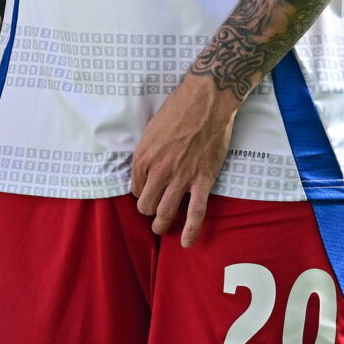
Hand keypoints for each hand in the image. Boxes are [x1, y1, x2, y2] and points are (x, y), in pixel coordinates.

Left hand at [130, 74, 240, 245]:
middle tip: (154, 209)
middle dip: (149, 210)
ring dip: (162, 224)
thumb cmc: (178, 109)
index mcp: (143, 157)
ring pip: (165, 213)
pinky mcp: (202, 180)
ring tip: (161, 227)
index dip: (142, 191)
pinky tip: (187, 243)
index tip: (149, 189)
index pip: (136, 189)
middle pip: (147, 205)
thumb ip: (147, 153)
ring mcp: (181, 178)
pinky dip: (191, 231)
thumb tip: (147, 171)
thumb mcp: (151, 130)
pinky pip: (196, 213)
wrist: (206, 101)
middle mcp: (159, 171)